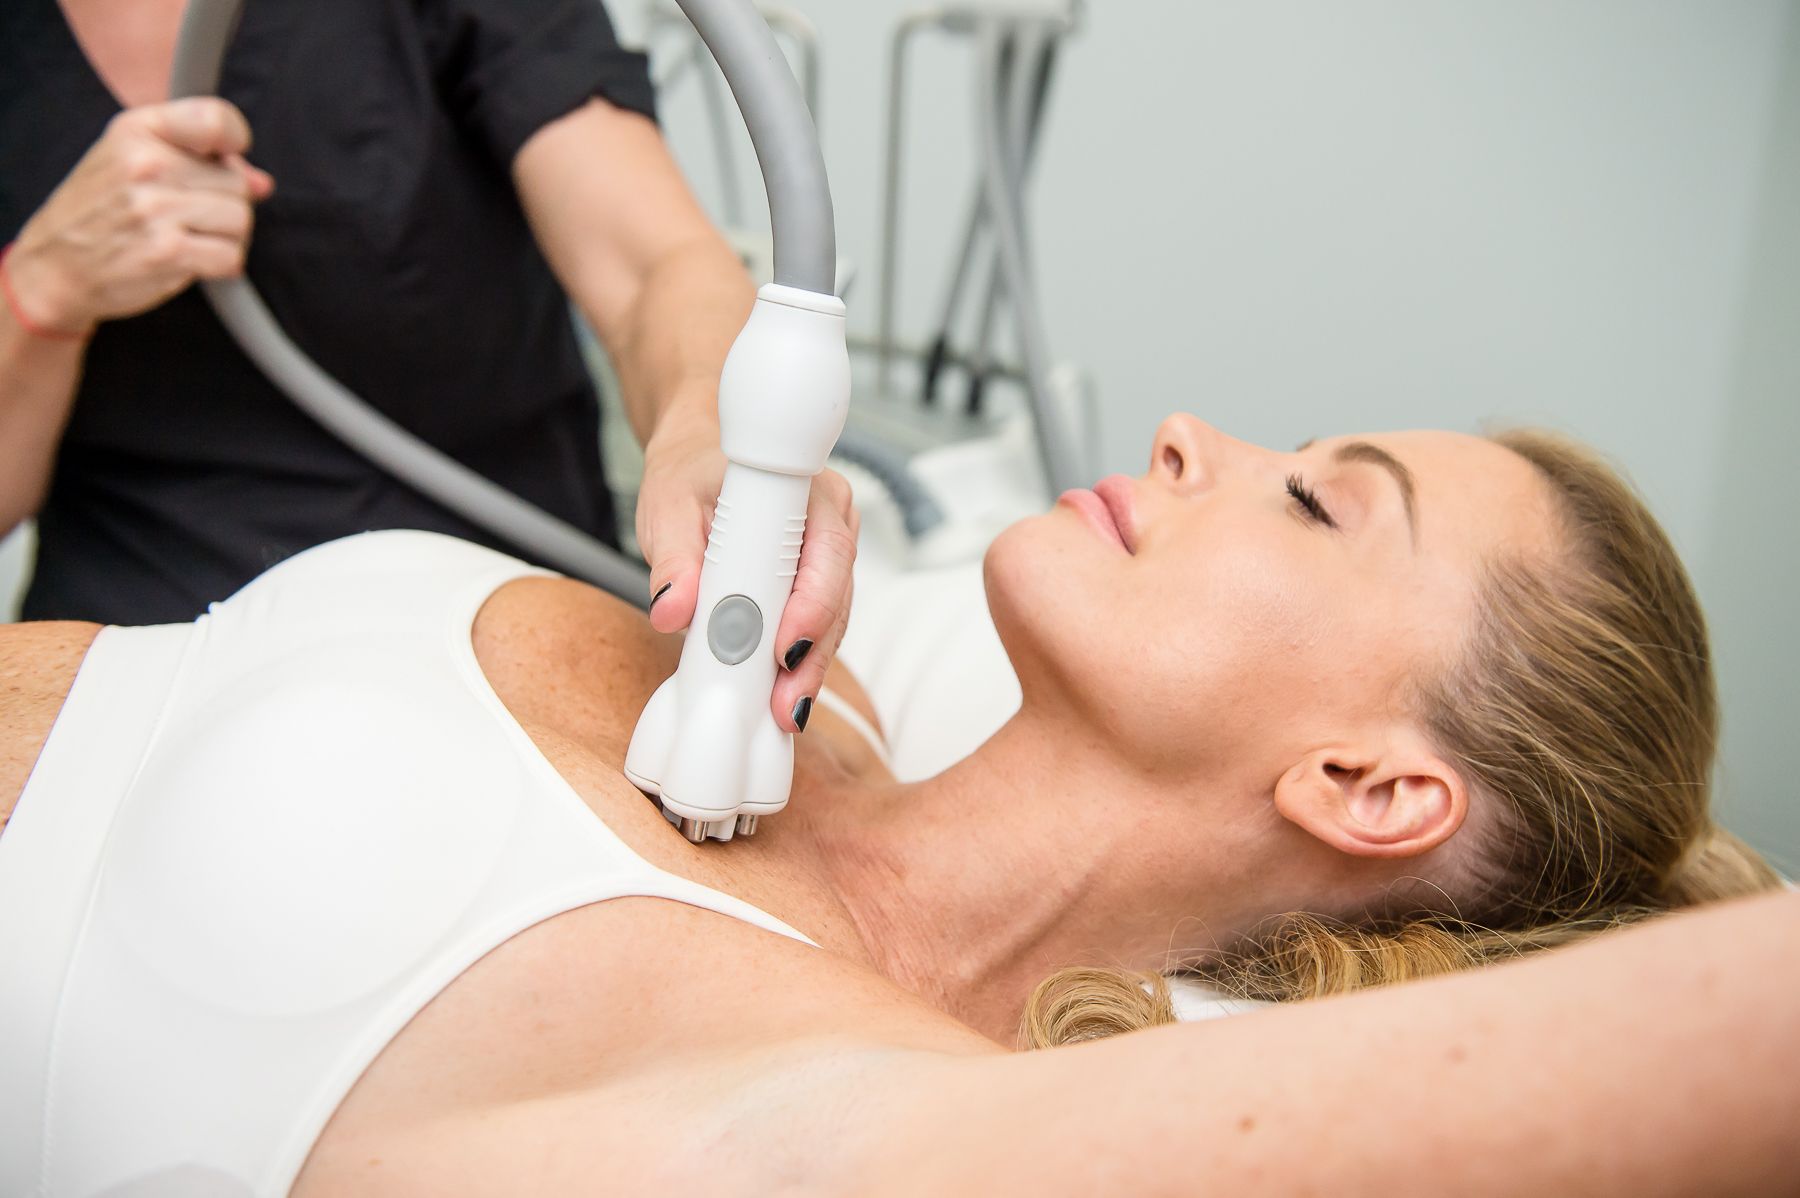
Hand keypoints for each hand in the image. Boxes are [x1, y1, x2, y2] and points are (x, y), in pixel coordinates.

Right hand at [4, 97, 273, 336]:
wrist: (55, 266)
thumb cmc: (102, 211)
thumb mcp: (132, 160)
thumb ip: (200, 159)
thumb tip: (262, 182)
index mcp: (137, 130)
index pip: (216, 119)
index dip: (235, 141)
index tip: (223, 158)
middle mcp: (146, 164)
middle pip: (238, 182)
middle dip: (225, 203)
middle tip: (186, 214)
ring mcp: (155, 209)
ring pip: (241, 220)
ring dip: (225, 236)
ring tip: (186, 237)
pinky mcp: (167, 252)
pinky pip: (231, 257)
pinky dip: (219, 265)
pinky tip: (189, 259)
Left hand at [637, 415, 859, 733]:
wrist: (695, 466)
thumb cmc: (688, 477)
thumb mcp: (668, 508)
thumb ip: (672, 558)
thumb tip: (672, 611)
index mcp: (808, 492)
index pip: (828, 552)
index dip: (814, 604)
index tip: (785, 647)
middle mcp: (832, 523)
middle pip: (837, 597)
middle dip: (812, 655)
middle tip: (786, 701)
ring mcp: (828, 557)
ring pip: (832, 621)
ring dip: (808, 669)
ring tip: (783, 711)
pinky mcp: (815, 585)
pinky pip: (817, 626)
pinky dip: (798, 662)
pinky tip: (783, 697)